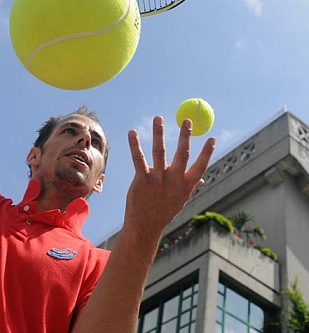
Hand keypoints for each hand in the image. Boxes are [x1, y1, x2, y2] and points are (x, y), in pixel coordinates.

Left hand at [123, 116, 215, 245]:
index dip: (207, 152)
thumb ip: (191, 187)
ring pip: (160, 151)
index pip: (201, 166)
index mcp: (186, 186)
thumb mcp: (180, 200)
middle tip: (186, 120)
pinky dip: (135, 144)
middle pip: (183, 154)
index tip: (212, 137)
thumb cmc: (163, 211)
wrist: (145, 226)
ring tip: (159, 118)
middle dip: (186, 136)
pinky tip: (132, 133)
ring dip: (159, 133)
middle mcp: (174, 181)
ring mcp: (158, 180)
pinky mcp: (142, 180)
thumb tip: (202, 178)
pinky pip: (139, 159)